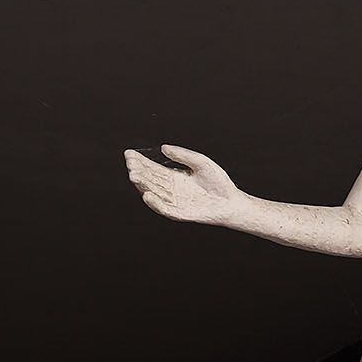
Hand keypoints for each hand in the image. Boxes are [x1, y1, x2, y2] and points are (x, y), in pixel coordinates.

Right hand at [123, 144, 243, 225]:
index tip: (129, 154)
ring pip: (154, 193)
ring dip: (143, 185)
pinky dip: (155, 203)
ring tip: (134, 175)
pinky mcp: (180, 214)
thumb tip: (163, 147)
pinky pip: (164, 209)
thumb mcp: (200, 163)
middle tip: (130, 164)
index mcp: (175, 178)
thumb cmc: (219, 183)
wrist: (232, 202)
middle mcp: (172, 190)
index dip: (141, 162)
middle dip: (139, 171)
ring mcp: (175, 202)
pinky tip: (146, 194)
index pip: (153, 169)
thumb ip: (183, 155)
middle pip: (151, 180)